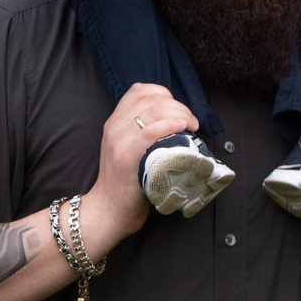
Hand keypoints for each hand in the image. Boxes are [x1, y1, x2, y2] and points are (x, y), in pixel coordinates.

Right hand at [86, 81, 197, 248]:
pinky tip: (182, 128)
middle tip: (192, 122)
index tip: (179, 111)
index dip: (165, 95)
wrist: (108, 210)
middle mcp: (113, 127)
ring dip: (179, 114)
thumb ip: (143, 133)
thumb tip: (174, 123)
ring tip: (191, 126)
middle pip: (151, 99)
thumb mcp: (129, 149)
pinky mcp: (125, 158)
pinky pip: (148, 132)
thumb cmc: (126, 183)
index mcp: (114, 121)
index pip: (140, 90)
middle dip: (179, 106)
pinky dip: (169, 125)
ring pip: (152, 111)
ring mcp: (117, 142)